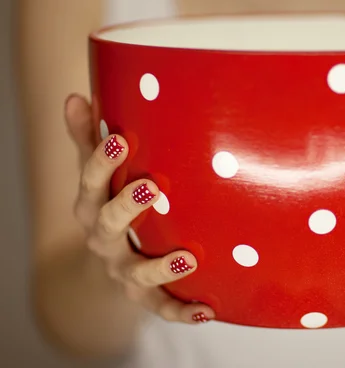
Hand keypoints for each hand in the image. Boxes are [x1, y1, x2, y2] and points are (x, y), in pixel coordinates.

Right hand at [65, 94, 213, 323]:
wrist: (110, 258)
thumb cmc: (109, 202)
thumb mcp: (98, 173)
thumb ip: (89, 138)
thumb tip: (74, 96)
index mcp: (92, 204)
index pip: (90, 181)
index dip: (100, 161)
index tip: (118, 140)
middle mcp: (102, 239)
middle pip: (109, 223)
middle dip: (128, 205)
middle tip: (153, 185)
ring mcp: (122, 269)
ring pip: (135, 272)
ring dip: (160, 267)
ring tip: (188, 257)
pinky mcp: (142, 295)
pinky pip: (160, 306)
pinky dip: (181, 310)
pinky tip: (207, 310)